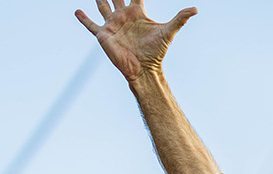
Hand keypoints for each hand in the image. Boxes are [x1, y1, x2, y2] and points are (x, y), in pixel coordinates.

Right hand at [76, 1, 196, 82]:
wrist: (144, 69)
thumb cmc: (156, 51)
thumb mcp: (168, 32)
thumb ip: (180, 19)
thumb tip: (195, 9)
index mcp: (137, 12)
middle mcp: (123, 16)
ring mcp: (112, 24)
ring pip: (102, 5)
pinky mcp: (103, 34)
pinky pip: (91, 24)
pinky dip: (83, 18)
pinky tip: (77, 11)